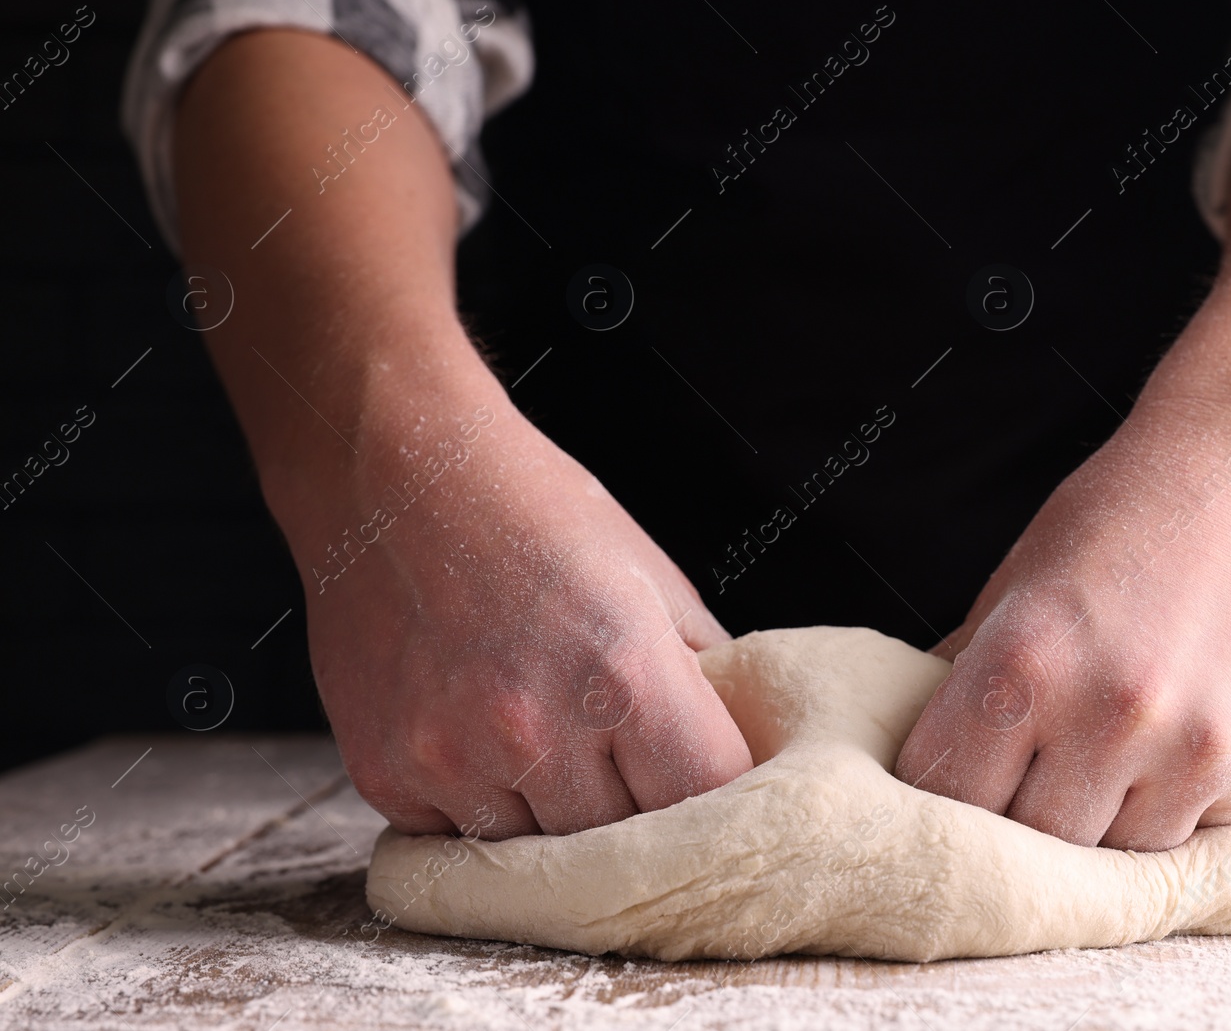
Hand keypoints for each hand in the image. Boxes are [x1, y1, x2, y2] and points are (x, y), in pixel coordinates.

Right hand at [271, 380, 751, 838]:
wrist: (395, 473)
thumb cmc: (536, 513)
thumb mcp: (653, 579)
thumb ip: (706, 677)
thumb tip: (740, 754)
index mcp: (625, 675)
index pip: (706, 797)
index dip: (715, 791)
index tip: (704, 776)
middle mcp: (537, 730)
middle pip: (624, 846)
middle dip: (635, 810)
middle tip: (620, 755)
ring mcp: (453, 760)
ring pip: (540, 859)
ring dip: (553, 817)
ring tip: (541, 733)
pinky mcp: (389, 776)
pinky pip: (458, 841)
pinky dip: (478, 808)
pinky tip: (475, 734)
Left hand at [895, 395, 1230, 850]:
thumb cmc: (1123, 516)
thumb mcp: (1019, 582)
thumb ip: (970, 676)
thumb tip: (921, 757)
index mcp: (1023, 662)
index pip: (948, 795)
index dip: (945, 794)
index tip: (955, 785)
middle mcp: (1108, 714)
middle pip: (1032, 844)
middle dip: (1022, 816)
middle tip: (1034, 772)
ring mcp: (1195, 749)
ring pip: (1115, 855)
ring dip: (1103, 818)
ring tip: (1113, 746)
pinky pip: (1193, 835)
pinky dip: (1174, 804)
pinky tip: (1178, 736)